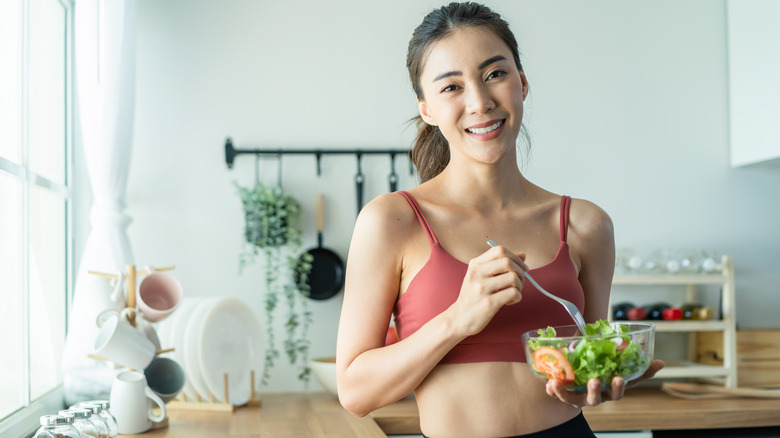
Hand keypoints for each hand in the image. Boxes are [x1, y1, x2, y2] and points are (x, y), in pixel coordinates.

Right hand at [448, 245, 528, 336]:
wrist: (458, 319)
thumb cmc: (472, 298)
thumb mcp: (480, 277)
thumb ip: (499, 265)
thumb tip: (523, 255)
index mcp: (475, 265)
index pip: (499, 250)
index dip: (515, 257)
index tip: (521, 267)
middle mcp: (477, 274)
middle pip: (508, 262)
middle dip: (520, 272)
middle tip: (519, 282)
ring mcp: (482, 288)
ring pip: (513, 277)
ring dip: (520, 286)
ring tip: (513, 293)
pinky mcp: (489, 303)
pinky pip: (513, 293)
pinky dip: (517, 297)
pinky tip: (509, 302)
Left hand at [545, 359, 664, 407]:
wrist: (582, 377)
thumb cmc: (605, 373)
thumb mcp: (621, 368)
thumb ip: (638, 366)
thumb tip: (660, 363)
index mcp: (609, 390)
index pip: (618, 392)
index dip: (619, 387)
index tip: (619, 378)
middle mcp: (594, 396)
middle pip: (595, 399)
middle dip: (595, 391)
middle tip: (594, 381)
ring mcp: (578, 397)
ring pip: (572, 399)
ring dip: (564, 392)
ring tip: (556, 382)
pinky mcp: (564, 394)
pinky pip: (557, 395)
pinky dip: (552, 391)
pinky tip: (549, 383)